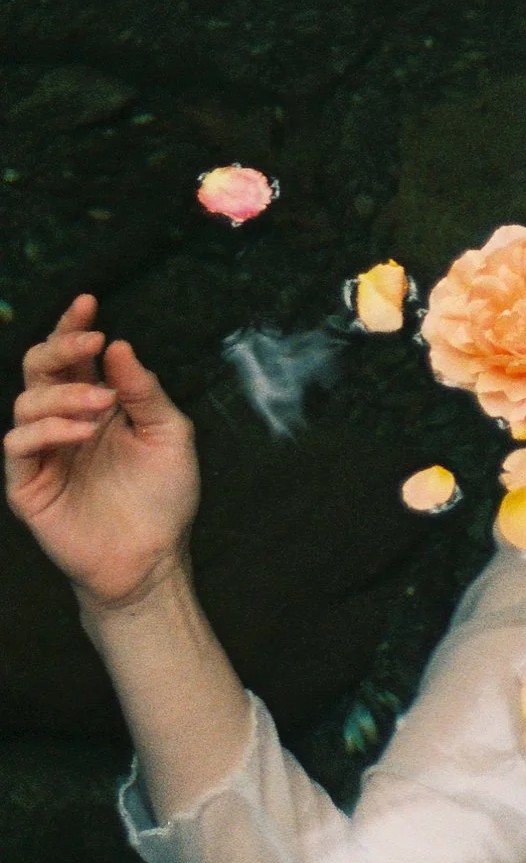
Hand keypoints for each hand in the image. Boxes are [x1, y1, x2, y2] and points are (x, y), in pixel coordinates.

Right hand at [4, 295, 199, 613]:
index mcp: (96, 403)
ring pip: (27, 401)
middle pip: (40, 368)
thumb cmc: (165, 497)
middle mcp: (64, 421)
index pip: (74, 357)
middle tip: (91, 342)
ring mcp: (43, 452)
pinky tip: (82, 431)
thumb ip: (145, 390)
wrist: (154, 558)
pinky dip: (47, 429)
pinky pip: (18, 445)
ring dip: (64, 393)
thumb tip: (119, 347)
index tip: (88, 303)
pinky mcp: (27, 485)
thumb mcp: (170, 433)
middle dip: (61, 346)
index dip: (74, 328)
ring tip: (102, 403)